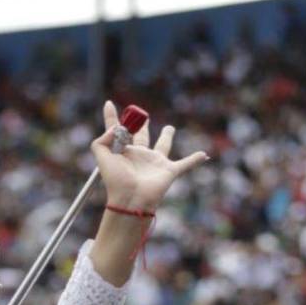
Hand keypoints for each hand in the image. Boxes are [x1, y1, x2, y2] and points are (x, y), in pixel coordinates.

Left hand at [92, 100, 208, 211]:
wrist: (131, 200)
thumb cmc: (116, 181)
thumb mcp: (102, 157)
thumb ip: (102, 140)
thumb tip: (116, 127)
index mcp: (123, 153)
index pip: (117, 131)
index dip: (111, 118)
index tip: (109, 104)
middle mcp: (139, 156)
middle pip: (141, 137)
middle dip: (142, 127)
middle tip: (143, 116)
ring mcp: (155, 163)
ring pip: (163, 146)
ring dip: (167, 137)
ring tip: (170, 128)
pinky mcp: (169, 171)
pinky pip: (185, 164)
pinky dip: (195, 160)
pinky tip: (204, 155)